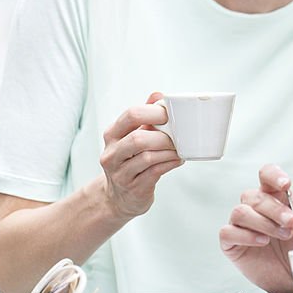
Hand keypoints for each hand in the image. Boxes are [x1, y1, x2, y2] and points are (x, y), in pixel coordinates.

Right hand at [99, 92, 183, 218]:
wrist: (119, 197)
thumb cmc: (130, 161)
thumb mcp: (132, 136)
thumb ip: (145, 116)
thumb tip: (158, 95)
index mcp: (112, 135)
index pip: (130, 116)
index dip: (153, 113)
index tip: (170, 114)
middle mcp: (112, 153)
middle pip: (138, 139)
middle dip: (163, 136)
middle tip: (178, 135)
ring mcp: (120, 173)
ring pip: (148, 157)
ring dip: (169, 151)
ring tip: (180, 148)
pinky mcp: (133, 188)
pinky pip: (155, 172)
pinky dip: (170, 163)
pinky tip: (178, 159)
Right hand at [219, 164, 292, 292]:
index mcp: (274, 199)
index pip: (266, 176)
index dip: (273, 176)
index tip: (285, 185)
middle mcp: (256, 209)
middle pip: (254, 196)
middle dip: (274, 209)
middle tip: (290, 222)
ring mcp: (242, 226)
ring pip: (240, 212)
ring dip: (262, 222)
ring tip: (279, 235)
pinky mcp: (232, 244)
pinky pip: (228, 232)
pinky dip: (245, 236)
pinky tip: (262, 241)